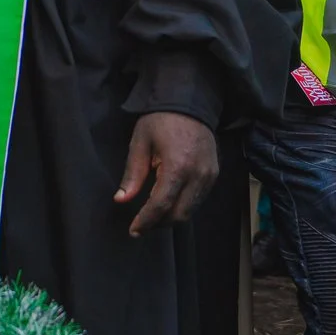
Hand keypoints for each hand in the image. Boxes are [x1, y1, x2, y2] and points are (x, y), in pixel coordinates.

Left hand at [114, 111, 216, 235]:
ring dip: (171, 218)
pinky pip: (198, 200)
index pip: (161, 205)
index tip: (133, 230)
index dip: (146, 221)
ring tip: (152, 216)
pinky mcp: (214, 175)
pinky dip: (183, 207)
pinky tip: (168, 203)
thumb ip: (133, 174)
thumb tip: (121, 200)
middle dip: (159, 224)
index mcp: (178, 166)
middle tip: (141, 225)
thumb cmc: (160, 121)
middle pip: (179, 214)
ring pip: (191, 210)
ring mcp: (209, 176)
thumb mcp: (140, 143)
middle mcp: (198, 175)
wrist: (189, 103)